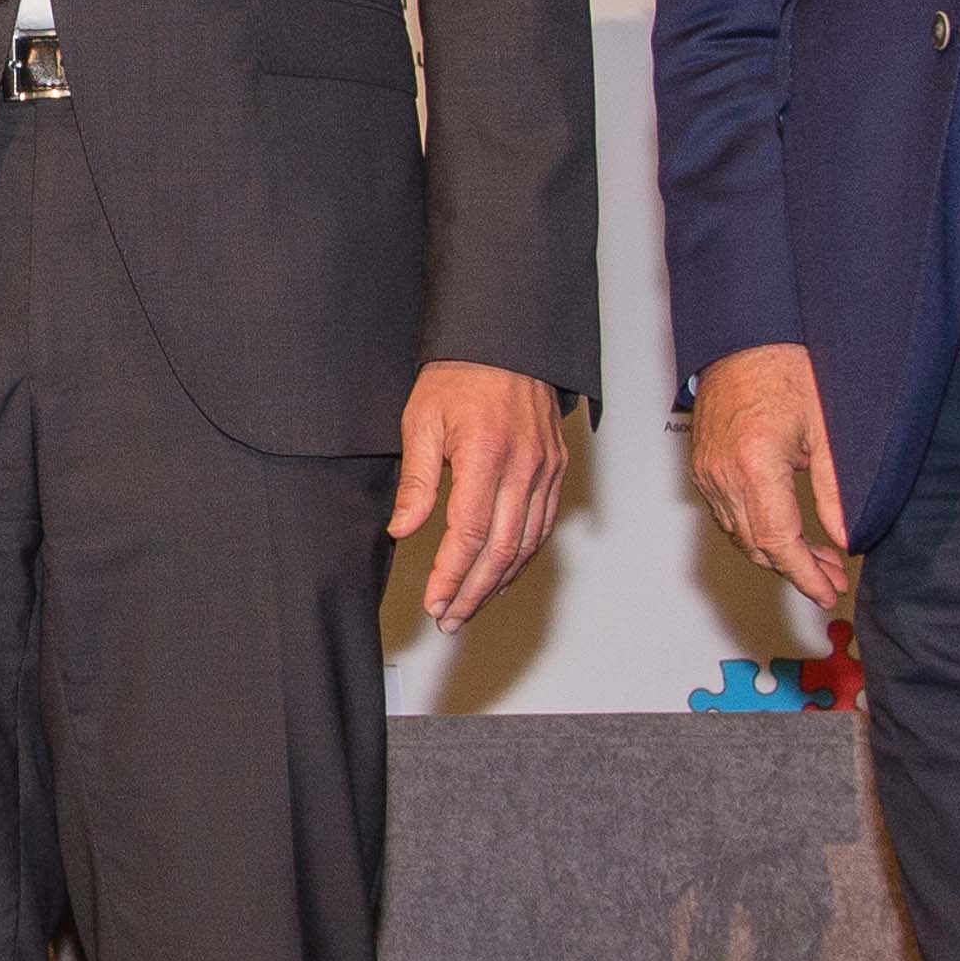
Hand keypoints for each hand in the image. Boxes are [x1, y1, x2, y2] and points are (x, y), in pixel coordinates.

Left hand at [394, 362, 573, 630]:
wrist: (504, 342)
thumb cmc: (460, 375)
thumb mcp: (422, 420)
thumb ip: (417, 480)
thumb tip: (402, 529)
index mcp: (487, 456)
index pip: (469, 534)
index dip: (451, 576)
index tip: (434, 601)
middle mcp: (524, 467)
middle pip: (502, 549)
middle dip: (474, 591)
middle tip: (450, 618)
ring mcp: (546, 469)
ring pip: (528, 543)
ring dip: (499, 582)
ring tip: (470, 605)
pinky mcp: (557, 469)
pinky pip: (543, 524)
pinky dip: (523, 556)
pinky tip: (502, 573)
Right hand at [684, 344, 851, 609]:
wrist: (743, 340)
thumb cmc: (784, 370)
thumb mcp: (825, 431)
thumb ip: (836, 491)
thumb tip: (847, 538)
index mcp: (754, 464)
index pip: (778, 541)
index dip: (804, 574)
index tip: (826, 590)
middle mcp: (723, 474)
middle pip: (757, 546)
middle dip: (796, 570)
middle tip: (832, 578)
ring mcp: (707, 474)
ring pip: (741, 536)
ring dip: (777, 553)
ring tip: (817, 559)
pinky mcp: (702, 470)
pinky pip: (728, 517)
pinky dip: (756, 532)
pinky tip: (785, 531)